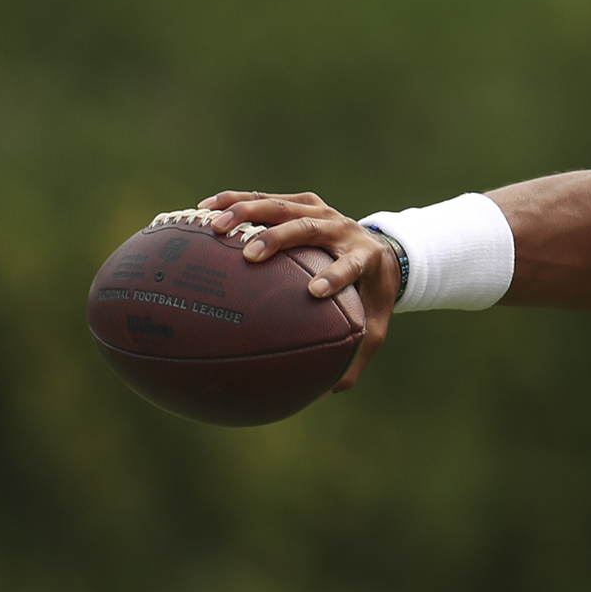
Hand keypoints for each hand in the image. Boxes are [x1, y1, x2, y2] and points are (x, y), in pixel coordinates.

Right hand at [198, 190, 399, 390]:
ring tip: (215, 227)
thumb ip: (355, 357)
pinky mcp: (304, 203)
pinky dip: (236, 201)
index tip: (314, 292)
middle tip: (251, 255)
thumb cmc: (373, 296)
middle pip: (311, 228)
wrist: (386, 251)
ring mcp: (322, 212)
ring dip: (249, 213)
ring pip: (284, 207)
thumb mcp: (374, 328)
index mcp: (365, 259)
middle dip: (280, 239)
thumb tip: (329, 392)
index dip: (335, 277)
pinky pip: (268, 199)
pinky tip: (204, 210)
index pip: (351, 267)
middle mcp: (343, 230)